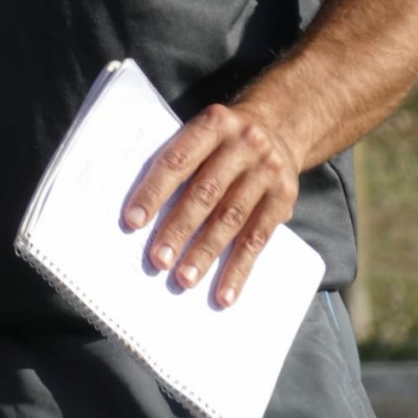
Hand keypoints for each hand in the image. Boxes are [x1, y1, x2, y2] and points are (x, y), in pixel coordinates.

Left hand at [122, 101, 299, 306]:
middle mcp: (243, 144)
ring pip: (231, 218)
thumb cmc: (224, 140)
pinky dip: (239, 269)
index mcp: (213, 123)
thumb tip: (143, 213)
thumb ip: (181, 161)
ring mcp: (266, 171)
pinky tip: (224, 293)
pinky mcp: (284, 198)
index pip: (178, 159)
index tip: (133, 221)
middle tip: (158, 260)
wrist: (280, 127)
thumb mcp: (205, 133)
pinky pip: (258, 239)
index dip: (154, 191)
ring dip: (205, 253)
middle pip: (205, 192)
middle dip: (179, 229)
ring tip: (184, 278)